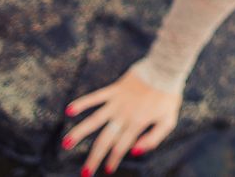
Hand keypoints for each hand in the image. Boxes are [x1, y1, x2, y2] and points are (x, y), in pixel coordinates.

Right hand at [62, 68, 182, 175]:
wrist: (165, 69)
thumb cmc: (168, 96)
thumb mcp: (168, 121)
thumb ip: (153, 138)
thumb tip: (135, 152)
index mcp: (137, 124)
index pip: (121, 147)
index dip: (114, 160)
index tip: (107, 170)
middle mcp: (124, 115)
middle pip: (105, 140)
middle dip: (94, 158)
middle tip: (84, 172)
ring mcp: (117, 102)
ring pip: (94, 120)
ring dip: (80, 133)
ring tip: (66, 144)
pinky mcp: (114, 90)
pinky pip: (95, 97)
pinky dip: (82, 103)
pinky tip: (69, 110)